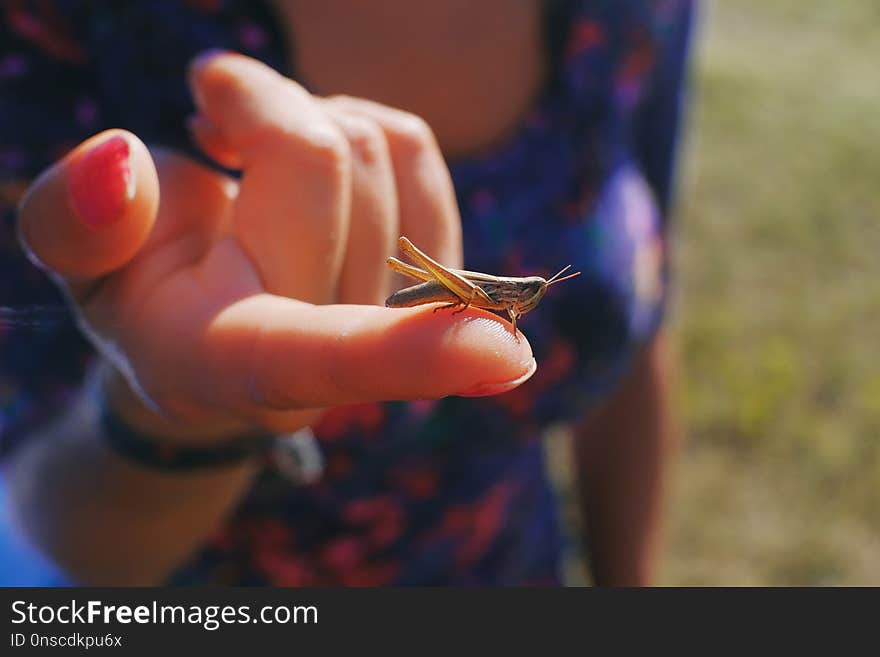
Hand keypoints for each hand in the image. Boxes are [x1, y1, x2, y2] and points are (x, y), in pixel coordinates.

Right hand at [16, 52, 535, 443]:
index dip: (409, 352)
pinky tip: (310, 167)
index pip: (325, 357)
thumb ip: (75, 225)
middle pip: (332, 163)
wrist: (205, 329)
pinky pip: (413, 150)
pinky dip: (352, 127)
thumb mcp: (84, 266)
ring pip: (381, 147)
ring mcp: (395, 315)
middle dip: (257, 106)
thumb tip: (123, 164)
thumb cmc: (142, 297)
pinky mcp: (436, 267)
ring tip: (250, 154)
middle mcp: (339, 356)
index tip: (506, 357)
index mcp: (240, 365)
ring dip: (302, 118)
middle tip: (210, 119)